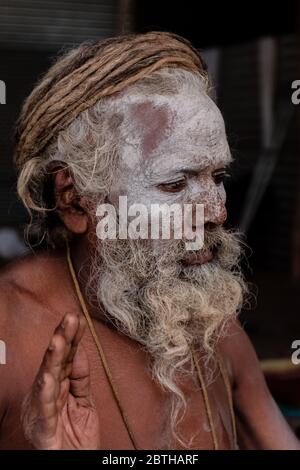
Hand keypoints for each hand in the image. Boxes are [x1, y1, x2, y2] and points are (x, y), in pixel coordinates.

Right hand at [21, 312, 99, 448]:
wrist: (73, 465)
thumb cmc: (76, 437)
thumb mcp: (85, 402)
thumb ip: (82, 378)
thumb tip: (81, 350)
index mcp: (59, 387)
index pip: (67, 358)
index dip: (72, 338)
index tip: (80, 319)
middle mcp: (48, 394)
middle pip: (56, 362)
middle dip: (63, 339)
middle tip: (70, 318)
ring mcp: (43, 409)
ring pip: (48, 378)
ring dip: (53, 359)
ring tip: (58, 340)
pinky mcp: (42, 427)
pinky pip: (44, 408)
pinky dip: (45, 392)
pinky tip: (48, 377)